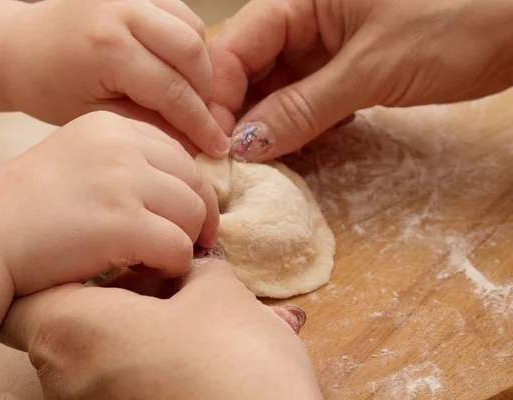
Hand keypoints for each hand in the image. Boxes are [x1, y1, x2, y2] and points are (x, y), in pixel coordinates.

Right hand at [0, 111, 218, 295]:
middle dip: (197, 217)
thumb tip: (188, 190)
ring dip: (184, 242)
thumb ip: (130, 162)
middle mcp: (121, 145)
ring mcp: (123, 181)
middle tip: (184, 242)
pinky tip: (149, 270)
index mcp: (112, 125)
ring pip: (193, 214)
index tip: (182, 216)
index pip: (179, 154)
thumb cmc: (31, 206)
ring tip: (158, 257)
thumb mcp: (82, 160)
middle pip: (195, 182)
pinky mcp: (122, 223)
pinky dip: (173, 265)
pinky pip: (178, 247)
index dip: (189, 190)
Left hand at [0, 257, 322, 399]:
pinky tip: (200, 347)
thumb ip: (191, 269)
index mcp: (72, 333)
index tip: (103, 257)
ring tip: (194, 310)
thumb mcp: (217, 293)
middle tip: (161, 278)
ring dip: (136, 328)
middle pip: (65, 326)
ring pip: (97, 357)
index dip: (58, 271)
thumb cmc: (232, 358)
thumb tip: (189, 265)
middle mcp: (65, 381)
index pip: (21, 300)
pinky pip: (120, 384)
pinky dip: (147, 361)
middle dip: (113, 296)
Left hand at [3, 0, 228, 156]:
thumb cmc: (49, 89)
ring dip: (201, 66)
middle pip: (191, 51)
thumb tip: (194, 141)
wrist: (20, 49)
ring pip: (192, 29)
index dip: (199, 122)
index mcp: (107, 49)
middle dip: (205, 92)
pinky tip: (180, 68)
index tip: (216, 146)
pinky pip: (181, 13)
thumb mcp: (97, 117)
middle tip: (204, 120)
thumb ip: (149, 125)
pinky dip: (189, 43)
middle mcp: (122, 10)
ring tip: (191, 96)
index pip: (172, 89)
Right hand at [209, 0, 512, 161]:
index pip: (236, 45)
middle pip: (250, 70)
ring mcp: (325, 48)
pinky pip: (308, 103)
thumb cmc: (457, 22)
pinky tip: (302, 148)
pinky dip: (303, 128)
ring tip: (263, 163)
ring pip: (277, 91)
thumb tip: (248, 142)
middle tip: (230, 162)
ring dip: (272, 127)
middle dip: (241, 116)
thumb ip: (303, 107)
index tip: (212, 142)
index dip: (219, 95)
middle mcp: (306, 20)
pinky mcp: (346, 72)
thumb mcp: (370, 70)